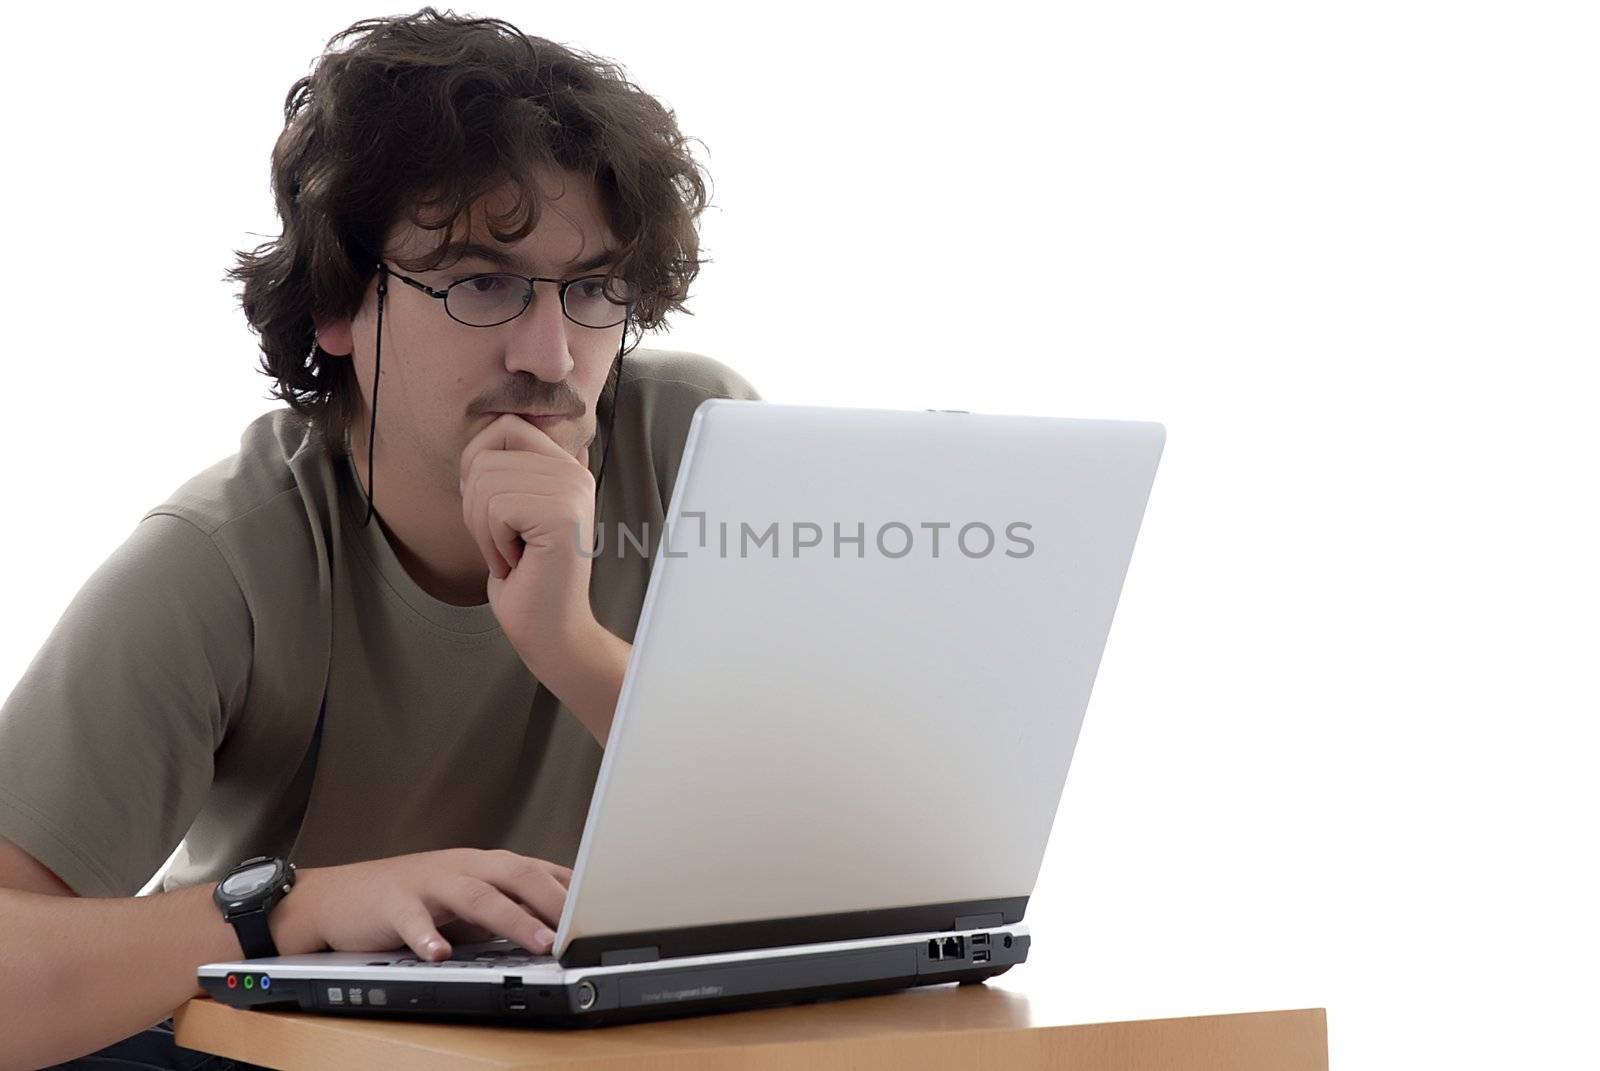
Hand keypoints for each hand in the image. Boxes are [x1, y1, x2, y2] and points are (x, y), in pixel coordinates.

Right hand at [278, 848, 571, 960]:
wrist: (336, 896)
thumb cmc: (412, 897)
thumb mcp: (468, 898)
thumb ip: (510, 904)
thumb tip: (562, 923)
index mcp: (485, 866)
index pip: (539, 870)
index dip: (574, 889)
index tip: (607, 909)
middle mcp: (463, 867)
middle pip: (517, 874)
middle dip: (554, 900)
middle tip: (582, 929)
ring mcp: (429, 881)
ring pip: (476, 895)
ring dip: (511, 919)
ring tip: (538, 942)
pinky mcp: (392, 902)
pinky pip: (412, 920)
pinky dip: (428, 937)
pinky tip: (441, 955)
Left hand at [459, 413, 597, 659]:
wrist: (549, 630)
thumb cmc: (524, 577)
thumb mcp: (511, 513)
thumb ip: (513, 470)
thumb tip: (496, 423)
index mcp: (565, 465)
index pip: (505, 425)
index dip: (477, 462)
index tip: (492, 510)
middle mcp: (575, 471)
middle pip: (487, 453)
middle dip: (475, 506)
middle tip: (503, 542)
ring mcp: (572, 491)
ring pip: (486, 483)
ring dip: (483, 531)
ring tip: (512, 554)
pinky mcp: (563, 515)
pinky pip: (496, 509)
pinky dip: (493, 544)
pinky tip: (517, 563)